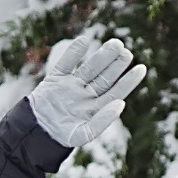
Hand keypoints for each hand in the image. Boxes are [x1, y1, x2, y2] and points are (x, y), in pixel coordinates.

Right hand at [28, 33, 145, 150]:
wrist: (34, 131)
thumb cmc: (61, 136)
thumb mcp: (83, 134)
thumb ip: (102, 121)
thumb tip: (120, 104)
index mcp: (95, 107)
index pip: (116, 91)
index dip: (129, 80)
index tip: (142, 68)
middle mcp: (86, 94)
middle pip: (105, 77)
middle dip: (116, 64)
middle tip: (127, 51)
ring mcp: (72, 85)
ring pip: (90, 68)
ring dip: (102, 56)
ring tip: (116, 44)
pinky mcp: (56, 78)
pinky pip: (66, 63)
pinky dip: (74, 52)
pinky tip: (84, 40)